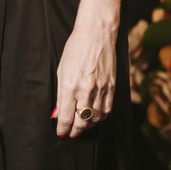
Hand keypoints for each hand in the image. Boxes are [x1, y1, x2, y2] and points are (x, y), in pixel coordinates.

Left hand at [55, 22, 115, 138]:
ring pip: (95, 119)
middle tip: (70, 134)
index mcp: (70, 87)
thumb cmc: (75, 49)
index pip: (66, 117)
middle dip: (74, 132)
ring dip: (87, 126)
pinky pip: (107, 110)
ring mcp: (101, 90)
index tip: (61, 132)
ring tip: (81, 126)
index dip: (63, 128)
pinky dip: (100, 117)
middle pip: (81, 122)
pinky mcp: (112, 87)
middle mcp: (86, 91)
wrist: (96, 35)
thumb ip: (60, 94)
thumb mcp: (61, 71)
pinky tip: (95, 117)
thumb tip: (58, 112)